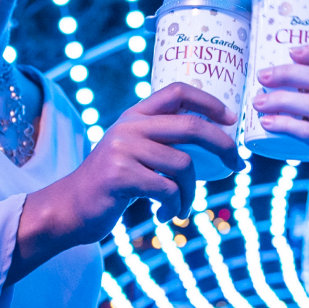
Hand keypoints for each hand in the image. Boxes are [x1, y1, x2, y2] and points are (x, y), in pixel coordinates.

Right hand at [10, 83, 239, 279]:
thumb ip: (161, 140)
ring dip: (191, 192)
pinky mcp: (120, 175)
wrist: (70, 208)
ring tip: (181, 207)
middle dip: (223, 147)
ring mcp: (122, 149)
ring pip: (184, 165)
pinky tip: (165, 216)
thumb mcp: (133, 151)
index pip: (177, 91)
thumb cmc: (112, 184)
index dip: (210, 101)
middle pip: (192, 127)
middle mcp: (129, 126)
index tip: (231, 119)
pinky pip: (167, 189)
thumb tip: (214, 140)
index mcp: (135, 116)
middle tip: (237, 166)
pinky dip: (174, 206)